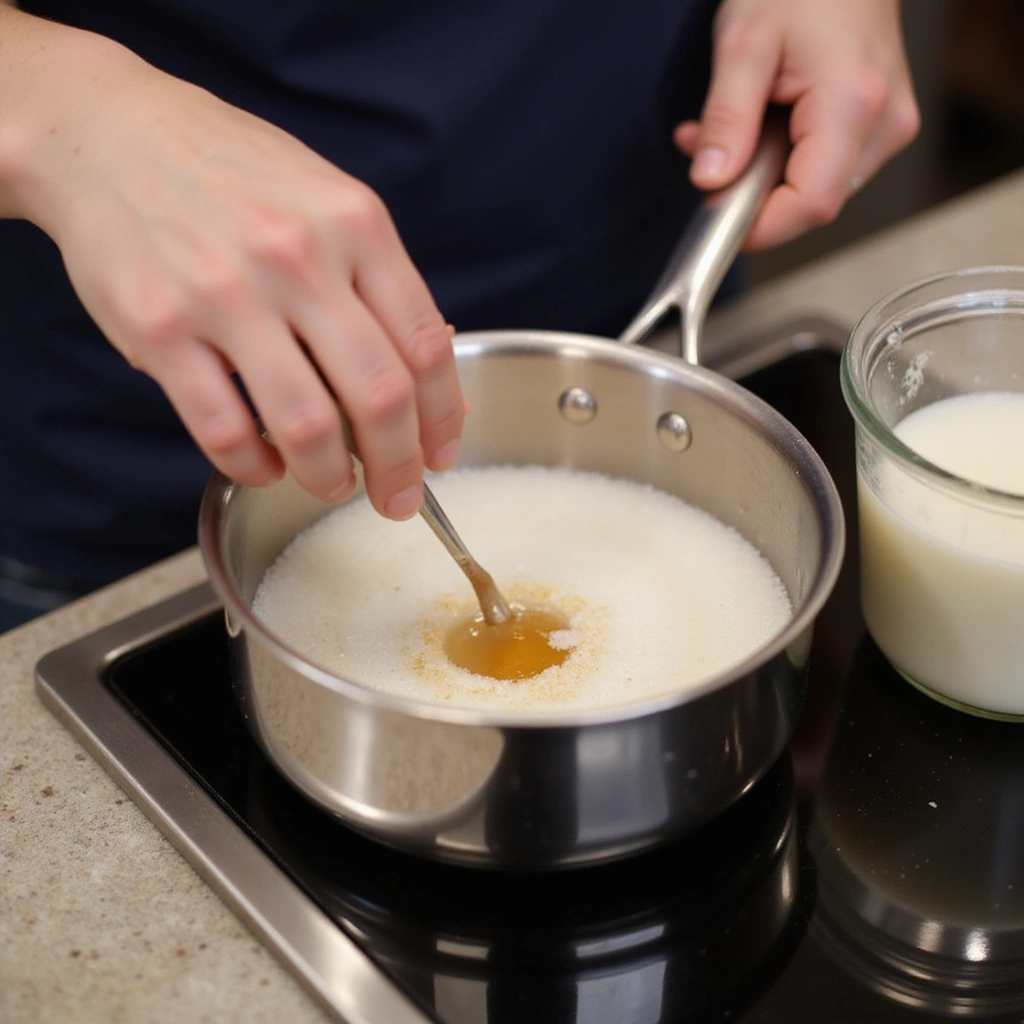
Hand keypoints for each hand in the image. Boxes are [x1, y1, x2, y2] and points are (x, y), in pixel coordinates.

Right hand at [0, 14, 464, 518]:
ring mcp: (225, 294)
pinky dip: (254, 467)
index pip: (426, 346)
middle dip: (399, 468)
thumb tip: (428, 378)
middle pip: (379, 396)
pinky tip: (264, 466)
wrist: (112, 133)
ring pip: (306, 426)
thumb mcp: (329, 201)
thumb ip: (380, 284)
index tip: (440, 453)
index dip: (443, 418)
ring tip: (333, 484)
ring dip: (330, 477)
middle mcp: (298, 258)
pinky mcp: (160, 330)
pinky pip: (224, 431)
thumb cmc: (233, 173)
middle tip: (398, 497)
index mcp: (355, 225)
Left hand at [674, 0, 919, 249]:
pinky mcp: (880, 129)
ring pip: (816, 189)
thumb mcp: (743, 45)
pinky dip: (783, 160)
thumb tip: (711, 181)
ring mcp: (887, 129)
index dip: (761, 226)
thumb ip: (726, 120)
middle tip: (711, 153)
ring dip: (763, 175)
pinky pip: (825, 167)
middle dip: (753, 192)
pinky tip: (762, 127)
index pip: (810, 206)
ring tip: (736, 128)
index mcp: (854, 104)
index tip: (718, 218)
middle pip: (812, 202)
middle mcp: (883, 125)